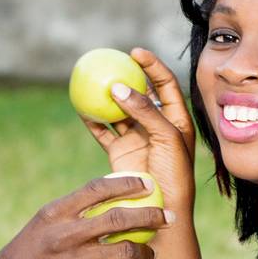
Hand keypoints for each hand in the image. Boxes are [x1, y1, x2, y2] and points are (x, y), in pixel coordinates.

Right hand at [0, 173, 170, 258]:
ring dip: (144, 250)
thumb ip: (68, 216)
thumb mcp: (38, 230)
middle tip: (168, 217)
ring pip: (126, 248)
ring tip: (149, 253)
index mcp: (53, 214)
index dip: (128, 184)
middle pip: (121, 217)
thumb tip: (105, 203)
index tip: (148, 185)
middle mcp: (65, 235)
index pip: (98, 189)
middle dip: (151, 215)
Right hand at [80, 48, 197, 216]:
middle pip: (140, 92)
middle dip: (127, 75)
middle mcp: (155, 125)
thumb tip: (118, 88)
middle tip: (111, 61)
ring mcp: (137, 137)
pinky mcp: (120, 151)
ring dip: (107, 97)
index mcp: (175, 118)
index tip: (136, 52)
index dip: (153, 65)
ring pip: (118, 110)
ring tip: (93, 81)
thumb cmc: (174, 172)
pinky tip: (82, 109)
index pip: (165, 83)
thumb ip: (145, 111)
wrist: (161, 206)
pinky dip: (92, 120)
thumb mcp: (167, 137)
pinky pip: (103, 131)